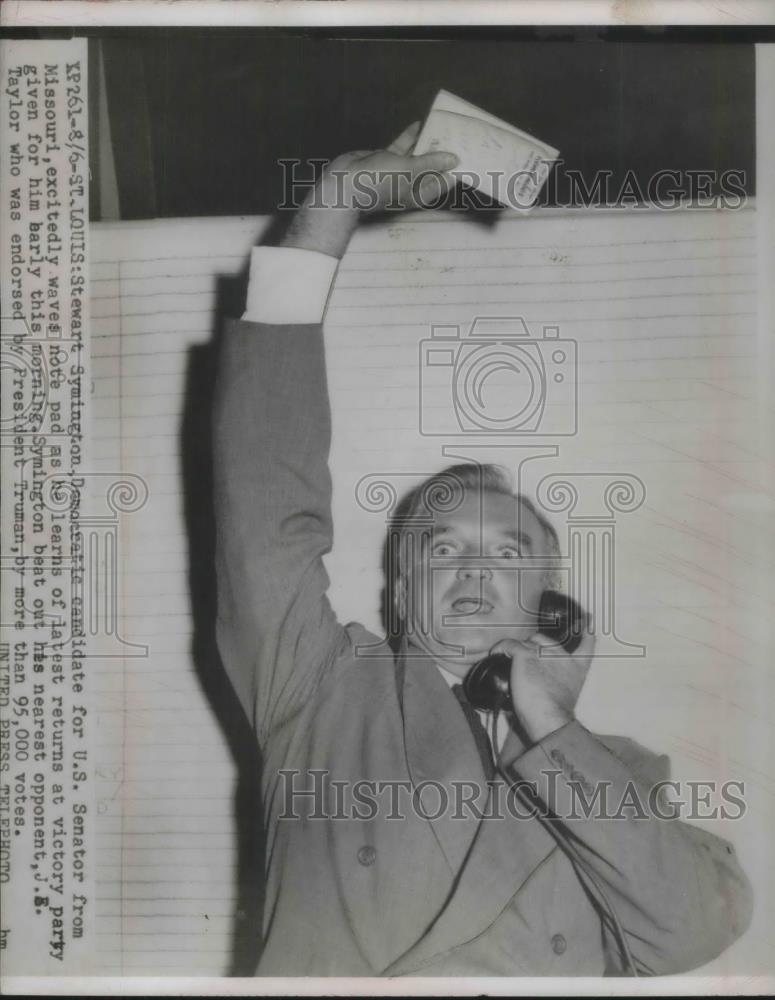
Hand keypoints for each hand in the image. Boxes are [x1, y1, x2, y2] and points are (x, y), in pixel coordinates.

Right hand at [281, 122, 458, 256]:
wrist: (343, 184)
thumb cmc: (378, 183)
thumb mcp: (409, 171)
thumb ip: (431, 162)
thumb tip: (454, 160)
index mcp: (420, 193)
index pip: (445, 182)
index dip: (458, 170)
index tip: (473, 156)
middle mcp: (411, 184)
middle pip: (434, 168)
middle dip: (445, 153)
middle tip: (462, 136)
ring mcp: (398, 171)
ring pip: (418, 155)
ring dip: (429, 142)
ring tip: (445, 127)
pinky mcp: (386, 159)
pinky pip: (402, 147)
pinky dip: (410, 137)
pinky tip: (420, 125)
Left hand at [489, 631, 595, 745]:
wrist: (551, 718)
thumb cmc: (556, 713)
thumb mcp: (567, 696)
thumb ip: (558, 684)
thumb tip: (543, 687)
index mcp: (577, 666)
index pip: (587, 641)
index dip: (586, 630)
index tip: (587, 620)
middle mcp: (561, 654)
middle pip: (544, 639)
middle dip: (534, 646)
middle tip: (525, 660)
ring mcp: (543, 652)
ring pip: (526, 642)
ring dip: (517, 650)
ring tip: (508, 659)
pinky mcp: (525, 654)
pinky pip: (509, 644)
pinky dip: (500, 648)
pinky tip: (496, 653)